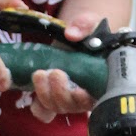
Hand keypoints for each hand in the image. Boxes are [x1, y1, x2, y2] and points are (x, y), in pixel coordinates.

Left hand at [28, 6, 104, 121]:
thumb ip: (85, 25)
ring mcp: (67, 100)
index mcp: (100, 83)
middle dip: (61, 92)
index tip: (79, 91)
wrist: (75, 38)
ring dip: (45, 93)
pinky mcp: (52, 98)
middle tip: (56, 72)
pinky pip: (43, 112)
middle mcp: (85, 96)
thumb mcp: (91, 24)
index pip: (95, 100)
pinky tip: (35, 89)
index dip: (86, 100)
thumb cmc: (89, 34)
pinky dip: (37, 106)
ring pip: (56, 107)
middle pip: (72, 106)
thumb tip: (71, 34)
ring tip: (40, 74)